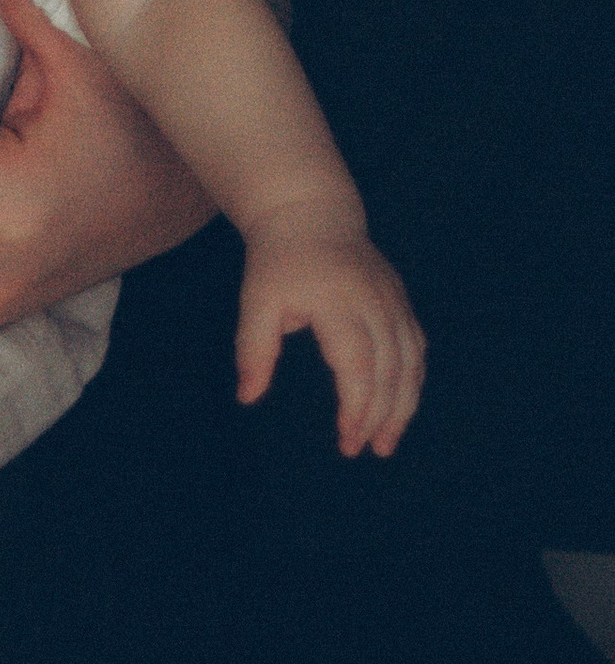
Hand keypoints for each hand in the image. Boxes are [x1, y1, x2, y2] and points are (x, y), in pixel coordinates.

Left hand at [235, 229, 424, 456]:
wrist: (311, 214)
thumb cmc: (277, 262)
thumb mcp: (256, 301)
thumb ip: (253, 349)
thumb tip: (248, 397)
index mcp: (337, 300)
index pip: (356, 362)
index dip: (357, 405)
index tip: (346, 438)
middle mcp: (374, 301)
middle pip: (390, 369)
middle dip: (380, 415)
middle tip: (363, 449)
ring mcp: (394, 300)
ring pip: (411, 362)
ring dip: (403, 406)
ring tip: (386, 442)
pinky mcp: (401, 302)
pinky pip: (416, 348)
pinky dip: (411, 382)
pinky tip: (400, 408)